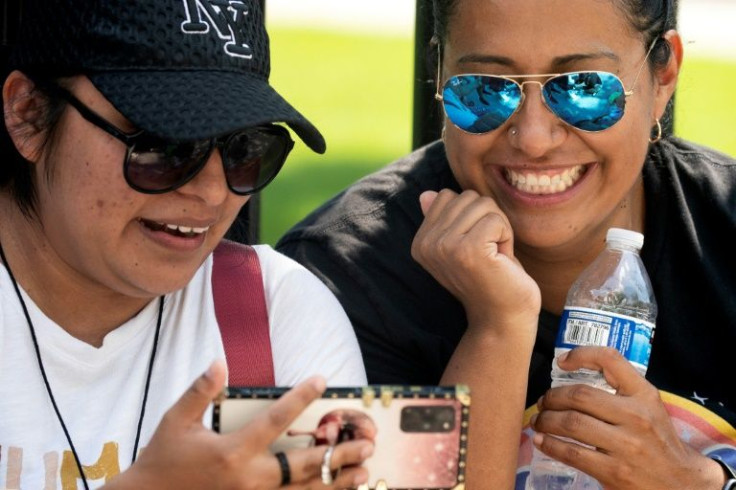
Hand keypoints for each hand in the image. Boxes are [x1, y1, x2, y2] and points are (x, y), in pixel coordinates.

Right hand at [109, 361, 372, 489]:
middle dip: (338, 452)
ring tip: (364, 471)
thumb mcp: (176, 420)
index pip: (276, 419)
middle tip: (366, 442)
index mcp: (233, 450)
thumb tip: (220, 362)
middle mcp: (249, 477)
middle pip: (304, 464)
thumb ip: (201, 391)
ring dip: (337, 481)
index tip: (322, 379)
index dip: (301, 397)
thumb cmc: (163, 458)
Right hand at [412, 189, 539, 331]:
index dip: (472, 217)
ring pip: (483, 205)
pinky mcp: (467, 250)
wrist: (502, 318)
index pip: (448, 196)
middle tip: (489, 253)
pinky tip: (501, 260)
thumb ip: (443, 220)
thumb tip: (426, 194)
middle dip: (488, 220)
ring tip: (495, 256)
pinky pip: (496, 219)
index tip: (476, 247)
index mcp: (421, 242)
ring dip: (499, 228)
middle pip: (467, 197)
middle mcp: (426, 244)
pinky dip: (507, 236)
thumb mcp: (463, 246)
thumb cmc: (489, 279)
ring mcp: (444, 247)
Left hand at [532, 347, 725, 488]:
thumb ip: (620, 390)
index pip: (610, 360)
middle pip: (580, 395)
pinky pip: (572, 453)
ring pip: (571, 423)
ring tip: (539, 421)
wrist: (682, 484)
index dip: (581, 355)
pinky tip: (542, 442)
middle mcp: (636, 416)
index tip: (561, 361)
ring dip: (546, 420)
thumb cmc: (657, 441)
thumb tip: (573, 374)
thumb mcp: (648, 408)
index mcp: (644, 395)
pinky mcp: (614, 472)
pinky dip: (550, 445)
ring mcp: (626, 445)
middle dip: (552, 397)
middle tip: (543, 402)